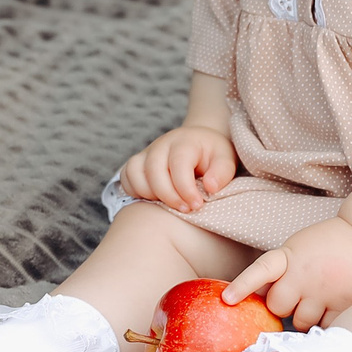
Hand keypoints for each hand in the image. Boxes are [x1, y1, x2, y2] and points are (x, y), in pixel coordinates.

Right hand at [122, 124, 237, 212]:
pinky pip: (126, 177)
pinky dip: (135, 192)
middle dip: (169, 196)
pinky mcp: (138, 163)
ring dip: (150, 194)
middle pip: (154, 170)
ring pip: (135, 173)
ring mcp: (147, 153)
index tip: (197, 205)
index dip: (186, 189)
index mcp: (184, 141)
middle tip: (186, 209)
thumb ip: (222, 172)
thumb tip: (210, 187)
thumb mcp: (225, 159)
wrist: (199, 143)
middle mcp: (162, 144)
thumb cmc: (213, 155)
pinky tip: (155, 201)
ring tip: (170, 205)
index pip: (178, 165)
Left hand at [225, 218, 351, 329]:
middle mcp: (304, 274)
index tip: (227, 300)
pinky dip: (325, 323)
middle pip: (278, 307)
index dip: (243, 285)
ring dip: (305, 317)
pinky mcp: (343, 304)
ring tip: (319, 299)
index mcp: (289, 256)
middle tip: (297, 297)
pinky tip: (332, 308)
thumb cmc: (327, 244)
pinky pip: (324, 327)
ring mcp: (324, 291)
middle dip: (283, 307)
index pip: (261, 270)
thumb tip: (260, 297)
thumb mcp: (298, 247)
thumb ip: (280, 269)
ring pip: (300, 322)